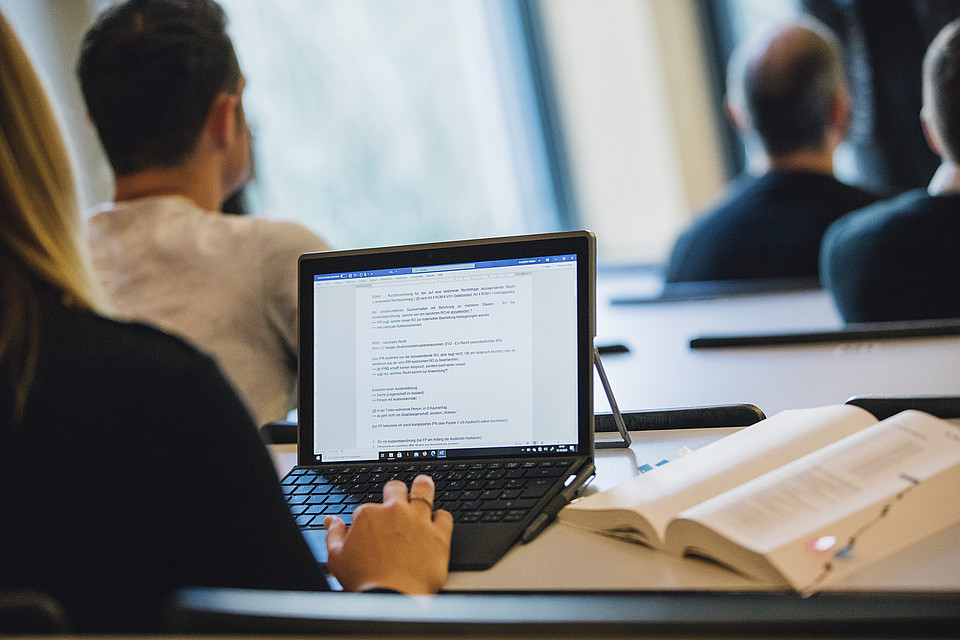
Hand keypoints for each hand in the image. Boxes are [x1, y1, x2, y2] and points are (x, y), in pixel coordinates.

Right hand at [324, 474, 452, 593]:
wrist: (391, 598)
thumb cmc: (364, 581)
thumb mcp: (336, 558)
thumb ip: (334, 534)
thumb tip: (331, 521)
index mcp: (368, 515)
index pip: (368, 506)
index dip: (370, 518)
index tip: (373, 528)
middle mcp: (394, 511)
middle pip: (396, 488)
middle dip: (395, 492)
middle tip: (397, 500)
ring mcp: (418, 520)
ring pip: (424, 488)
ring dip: (422, 488)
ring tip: (422, 489)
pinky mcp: (439, 534)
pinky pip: (444, 515)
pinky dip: (441, 518)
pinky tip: (437, 524)